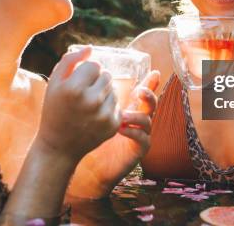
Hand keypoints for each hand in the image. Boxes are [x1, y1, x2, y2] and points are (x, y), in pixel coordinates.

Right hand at [37, 46, 120, 163]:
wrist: (58, 146)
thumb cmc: (54, 110)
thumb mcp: (54, 83)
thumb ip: (70, 60)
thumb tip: (90, 48)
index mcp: (74, 88)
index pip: (95, 65)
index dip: (86, 71)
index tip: (78, 81)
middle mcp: (91, 101)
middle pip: (107, 75)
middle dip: (97, 80)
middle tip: (84, 93)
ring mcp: (104, 114)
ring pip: (114, 89)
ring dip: (104, 93)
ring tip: (89, 104)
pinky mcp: (113, 125)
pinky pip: (117, 105)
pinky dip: (108, 107)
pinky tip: (95, 115)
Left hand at [66, 71, 158, 197]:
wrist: (84, 163)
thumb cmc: (83, 133)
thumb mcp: (85, 109)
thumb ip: (88, 91)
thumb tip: (80, 68)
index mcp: (126, 106)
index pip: (141, 91)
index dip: (149, 82)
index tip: (153, 73)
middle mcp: (135, 118)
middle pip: (151, 102)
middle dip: (149, 94)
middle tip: (139, 90)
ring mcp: (138, 133)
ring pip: (148, 120)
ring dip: (137, 115)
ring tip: (122, 115)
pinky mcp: (137, 149)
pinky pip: (143, 139)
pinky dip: (134, 132)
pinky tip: (121, 129)